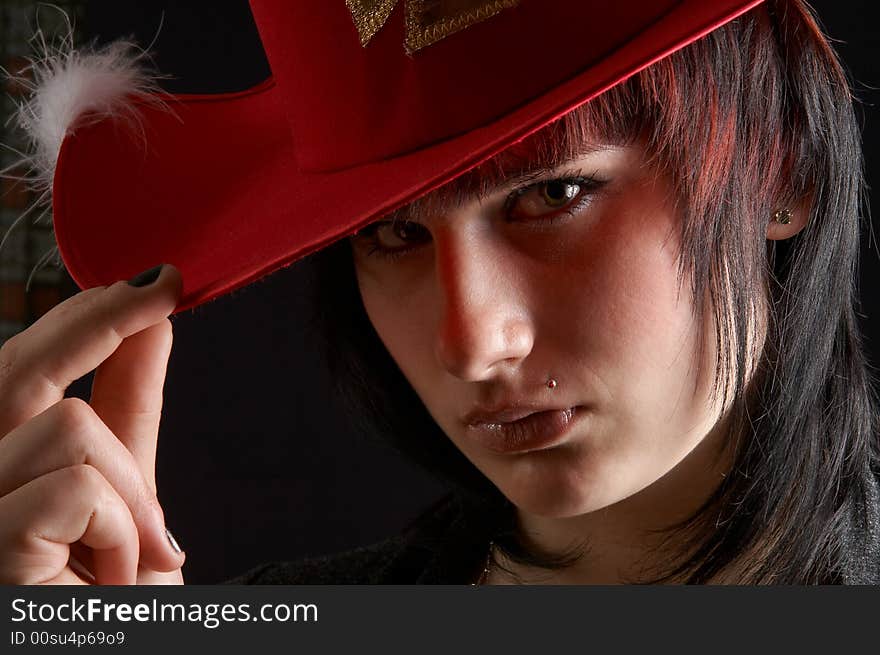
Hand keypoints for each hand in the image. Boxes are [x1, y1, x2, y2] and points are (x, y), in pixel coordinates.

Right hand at [0, 264, 185, 583]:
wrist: (116, 653)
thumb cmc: (110, 599)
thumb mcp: (125, 493)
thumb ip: (127, 409)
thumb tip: (152, 324)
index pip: (17, 371)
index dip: (81, 317)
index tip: (152, 278)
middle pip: (15, 370)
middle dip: (98, 318)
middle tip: (164, 286)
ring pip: (69, 429)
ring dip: (131, 491)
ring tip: (129, 555)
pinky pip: (78, 488)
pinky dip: (122, 528)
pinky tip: (113, 579)